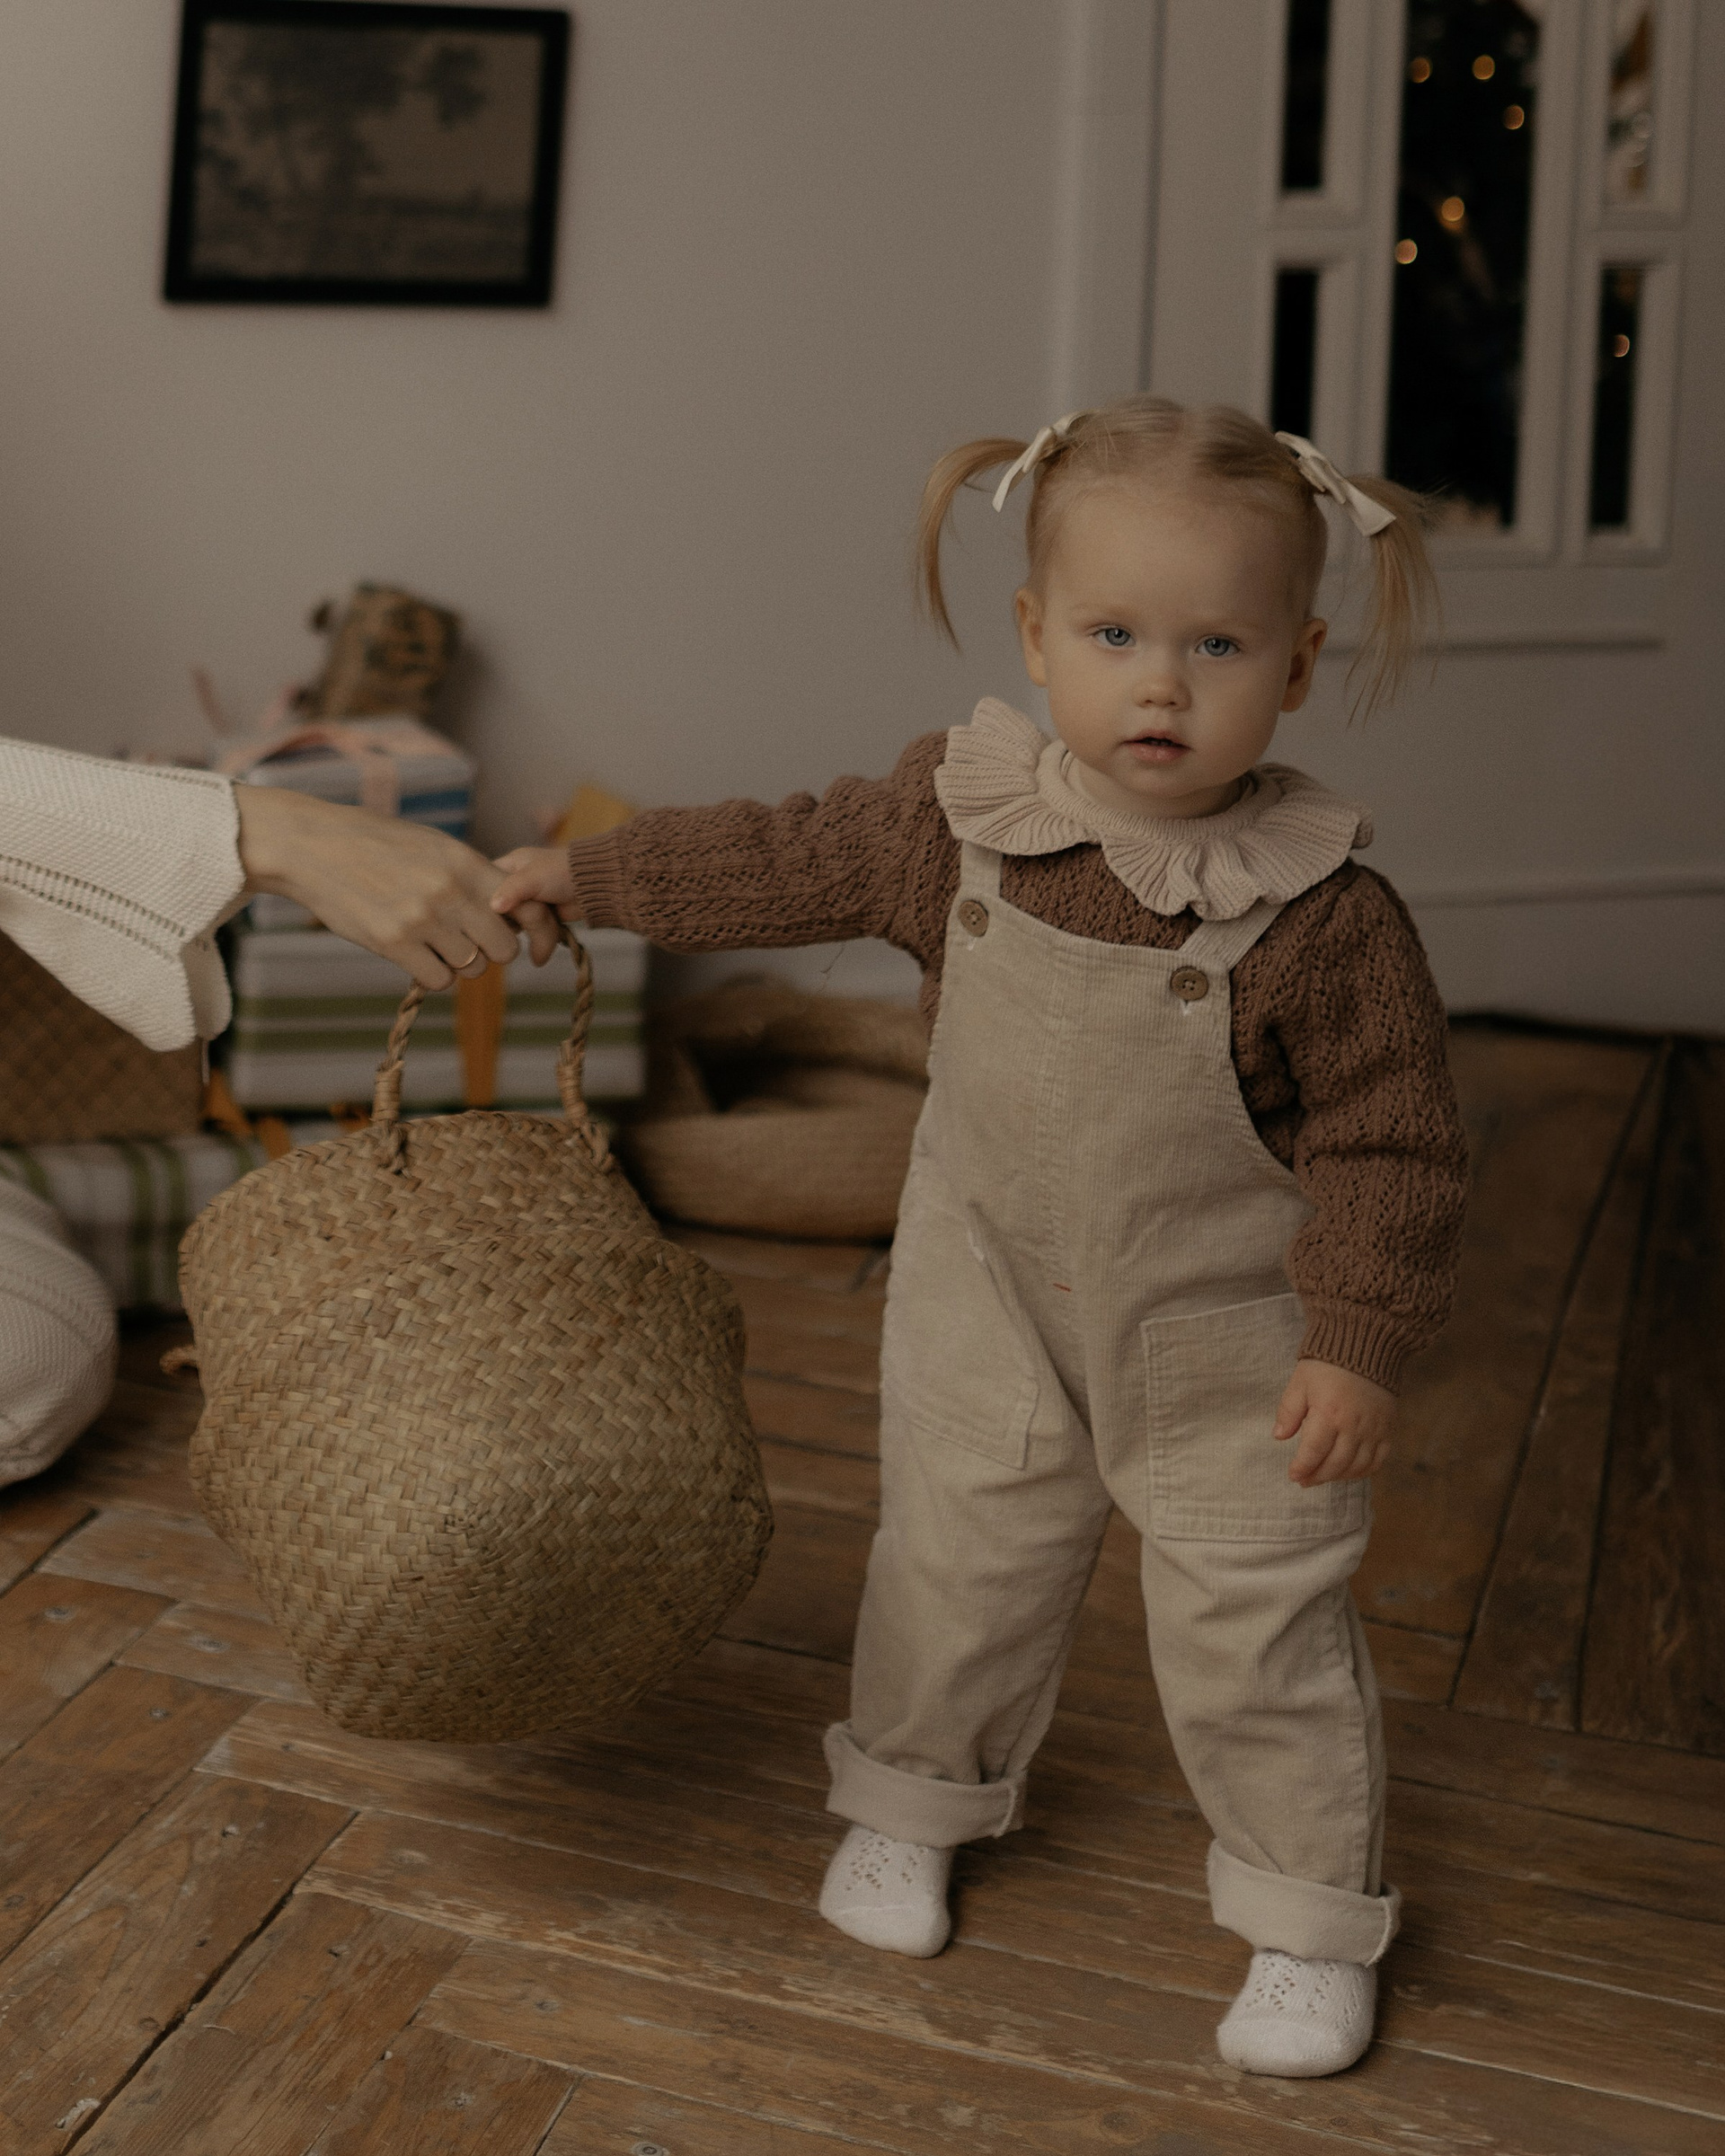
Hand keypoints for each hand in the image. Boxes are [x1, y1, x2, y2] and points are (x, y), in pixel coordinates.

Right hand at [235, 785, 520, 990]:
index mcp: (465, 862)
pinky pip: (439, 980)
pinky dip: (433, 973)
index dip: (527, 927)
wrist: (311, 844)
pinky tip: (416, 954)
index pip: (524, 907)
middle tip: (467, 939)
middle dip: (491, 950)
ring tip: (433, 942)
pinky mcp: (392, 943)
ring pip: (472, 967)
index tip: (514, 933)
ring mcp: (421, 919)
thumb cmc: (374, 843)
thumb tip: (509, 909)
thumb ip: (472, 876)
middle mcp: (449, 891)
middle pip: (503, 948)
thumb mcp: (433, 845)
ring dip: (458, 963)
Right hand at [491, 845, 580, 965]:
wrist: (598, 883)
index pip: (481, 883)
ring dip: (521, 929)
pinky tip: (533, 940)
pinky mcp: (542, 916)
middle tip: (507, 925)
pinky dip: (534, 936)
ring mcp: (528, 901)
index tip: (481, 913)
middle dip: (503, 919)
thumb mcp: (532, 877)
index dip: (479, 898)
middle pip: (495, 907)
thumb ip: (512, 890)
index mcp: (508, 866)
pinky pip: (529, 930)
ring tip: (525, 931)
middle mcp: (515, 883)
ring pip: (513, 922)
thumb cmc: (563, 871)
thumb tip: (493, 906)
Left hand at [1273, 1358, 1394, 1486]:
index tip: (1293, 1475)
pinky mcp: (1387, 1428)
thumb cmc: (1327, 1364)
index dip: (1302, 1468)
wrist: (1366, 1346)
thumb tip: (1279, 1437)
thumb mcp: (1300, 1383)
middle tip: (1304, 1481)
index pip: (1313, 1453)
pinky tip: (1349, 1471)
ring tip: (1323, 1477)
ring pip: (1357, 1466)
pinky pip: (1378, 1460)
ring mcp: (1373, 1429)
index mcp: (1328, 1414)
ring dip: (1338, 1477)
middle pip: (1335, 1464)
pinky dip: (1364, 1471)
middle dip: (1317, 1477)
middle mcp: (1353, 1426)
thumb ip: (1288, 1411)